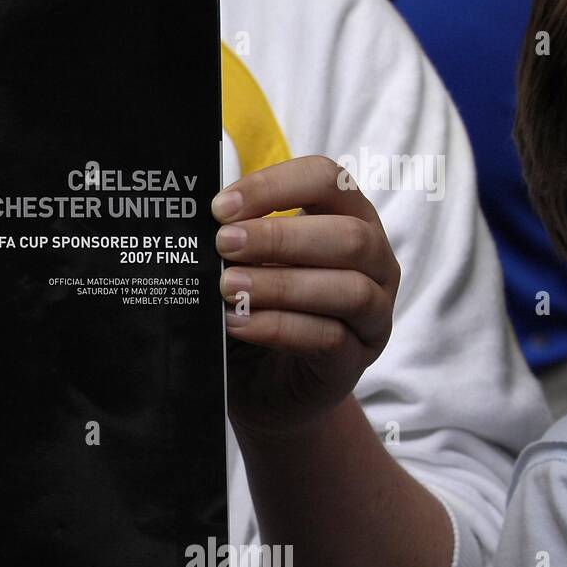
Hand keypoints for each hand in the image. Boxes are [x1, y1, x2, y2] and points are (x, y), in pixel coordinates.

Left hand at [214, 156, 398, 438]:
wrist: (267, 386)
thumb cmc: (259, 308)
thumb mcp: (247, 265)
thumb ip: (235, 239)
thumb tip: (192, 217)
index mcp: (348, 219)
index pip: (327, 180)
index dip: (275, 186)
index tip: (220, 207)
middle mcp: (374, 261)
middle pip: (348, 235)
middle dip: (278, 237)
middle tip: (223, 244)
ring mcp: (374, 312)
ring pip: (347, 288)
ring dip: (281, 284)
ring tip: (227, 287)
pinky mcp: (356, 358)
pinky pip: (328, 338)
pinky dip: (278, 327)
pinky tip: (238, 323)